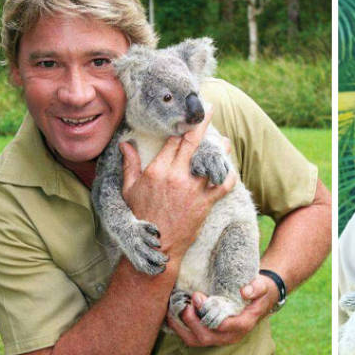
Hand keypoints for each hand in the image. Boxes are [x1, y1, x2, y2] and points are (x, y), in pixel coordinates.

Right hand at [119, 107, 236, 261]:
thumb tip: (124, 144)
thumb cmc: (141, 217)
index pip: (174, 141)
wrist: (158, 245)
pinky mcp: (206, 202)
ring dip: (220, 149)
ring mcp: (193, 189)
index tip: (188, 116)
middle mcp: (177, 176)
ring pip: (211, 161)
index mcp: (158, 170)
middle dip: (202, 123)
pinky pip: (223, 185)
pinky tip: (230, 170)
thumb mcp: (129, 190)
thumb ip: (130, 164)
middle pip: (192, 142)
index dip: (182, 127)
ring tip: (225, 142)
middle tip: (210, 109)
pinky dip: (229, 176)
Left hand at [166, 275, 279, 346]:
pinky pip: (193, 338)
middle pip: (206, 337)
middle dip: (192, 320)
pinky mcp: (212, 335)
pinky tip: (173, 315)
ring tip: (174, 309)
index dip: (207, 313)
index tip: (198, 296)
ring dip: (182, 327)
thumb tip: (245, 291)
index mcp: (244, 324)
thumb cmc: (260, 291)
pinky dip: (181, 328)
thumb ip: (256, 287)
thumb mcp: (262, 285)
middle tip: (185, 302)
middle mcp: (231, 335)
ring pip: (196, 340)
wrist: (260, 299)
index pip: (223, 326)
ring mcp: (220, 338)